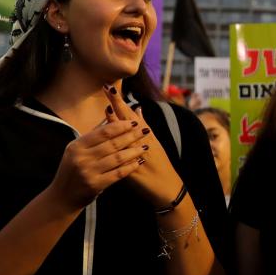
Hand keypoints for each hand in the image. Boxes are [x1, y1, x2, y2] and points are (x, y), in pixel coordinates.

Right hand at [49, 119, 148, 209]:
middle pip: (112, 143)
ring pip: (117, 158)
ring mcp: (88, 171)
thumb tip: (109, 115)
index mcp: (77, 146)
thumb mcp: (76, 150)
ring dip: (134, 151)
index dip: (120, 126)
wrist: (62, 197)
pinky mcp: (95, 184)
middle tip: (145, 130)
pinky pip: (117, 173)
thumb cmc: (72, 171)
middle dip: (131, 136)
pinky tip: (139, 162)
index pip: (103, 132)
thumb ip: (93, 135)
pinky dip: (130, 167)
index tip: (134, 122)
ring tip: (145, 146)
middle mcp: (81, 157)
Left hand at [103, 85, 182, 207]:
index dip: (118, 100)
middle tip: (107, 87)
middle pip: (128, 118)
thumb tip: (138, 108)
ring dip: (117, 122)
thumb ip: (143, 125)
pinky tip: (112, 143)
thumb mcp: (154, 141)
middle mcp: (144, 140)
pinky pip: (126, 156)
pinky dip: (119, 147)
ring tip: (108, 108)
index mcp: (145, 133)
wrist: (168, 188)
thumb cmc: (159, 164)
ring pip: (127, 135)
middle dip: (117, 103)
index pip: (129, 113)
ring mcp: (140, 153)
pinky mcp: (136, 167)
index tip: (108, 86)